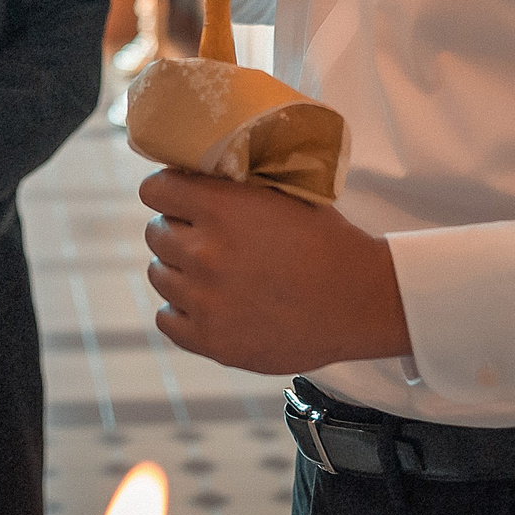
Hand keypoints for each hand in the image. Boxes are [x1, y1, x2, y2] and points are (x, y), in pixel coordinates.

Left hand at [140, 170, 410, 373]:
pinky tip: (205, 303)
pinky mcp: (211, 340)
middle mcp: (205, 253)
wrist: (359, 301)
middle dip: (175, 229)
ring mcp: (205, 300)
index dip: (165, 190)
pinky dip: (181, 310)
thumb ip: (236, 186)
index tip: (177, 196)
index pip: (155, 190)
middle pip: (155, 233)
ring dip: (177, 269)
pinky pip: (166, 319)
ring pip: (158, 274)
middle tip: (200, 236)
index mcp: (221, 208)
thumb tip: (197, 173)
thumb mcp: (284, 193)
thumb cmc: (327, 242)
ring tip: (207, 272)